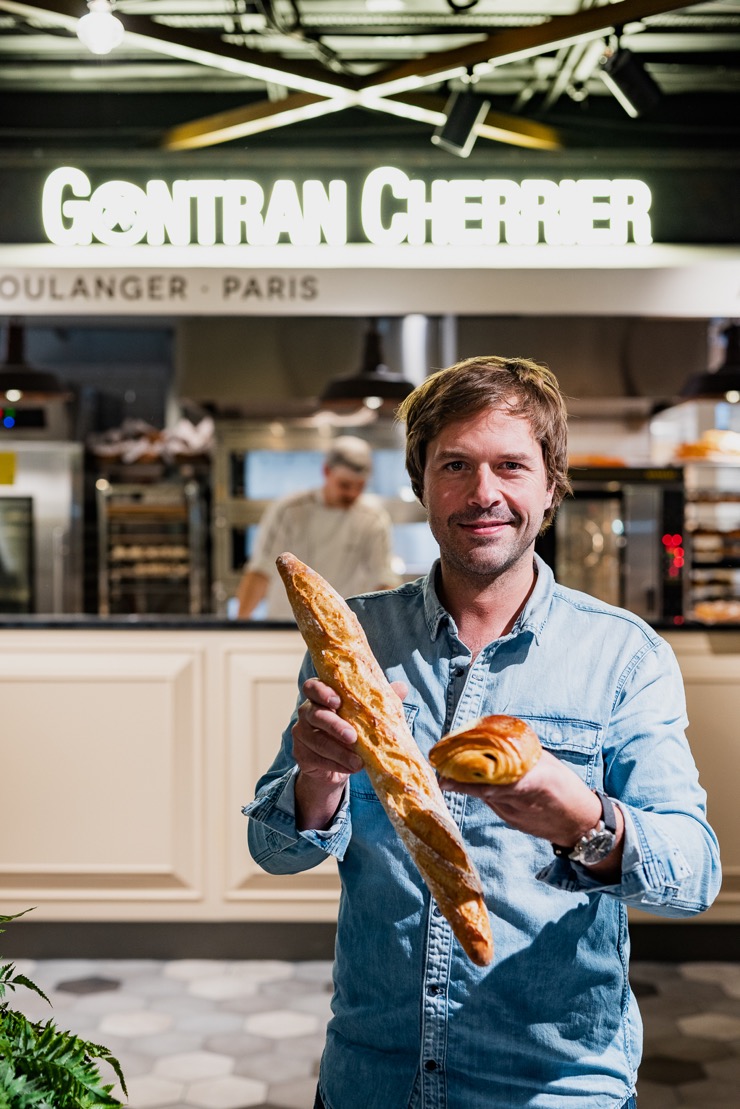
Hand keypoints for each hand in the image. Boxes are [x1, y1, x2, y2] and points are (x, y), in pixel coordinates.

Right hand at [292, 676, 407, 830]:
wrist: (339, 763)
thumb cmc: (354, 728)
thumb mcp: (367, 714)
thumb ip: (380, 700)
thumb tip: (402, 687)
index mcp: (320, 695)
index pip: (313, 687)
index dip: (322, 692)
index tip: (338, 702)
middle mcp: (307, 711)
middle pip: (315, 714)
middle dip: (334, 725)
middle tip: (352, 737)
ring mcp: (301, 733)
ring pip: (317, 741)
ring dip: (339, 752)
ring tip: (358, 762)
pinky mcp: (301, 754)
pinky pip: (317, 759)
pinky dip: (336, 765)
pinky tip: (351, 768)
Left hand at [438, 750, 623, 875]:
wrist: (582, 824)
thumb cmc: (567, 787)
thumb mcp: (546, 763)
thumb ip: (522, 754)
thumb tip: (495, 738)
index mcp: (529, 783)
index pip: (492, 785)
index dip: (465, 783)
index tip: (444, 778)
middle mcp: (518, 802)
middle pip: (481, 791)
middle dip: (460, 781)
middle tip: (441, 771)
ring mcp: (514, 815)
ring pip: (484, 798)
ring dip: (469, 785)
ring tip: (453, 772)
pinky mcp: (513, 822)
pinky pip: (493, 804)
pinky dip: (484, 793)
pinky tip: (478, 783)